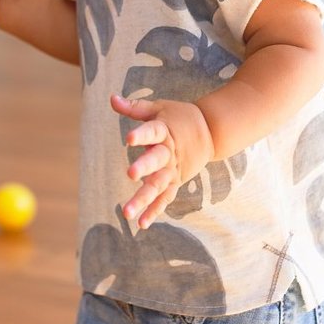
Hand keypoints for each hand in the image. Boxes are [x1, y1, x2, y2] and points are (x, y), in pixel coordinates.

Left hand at [110, 94, 214, 228]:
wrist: (212, 131)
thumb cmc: (180, 117)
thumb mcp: (159, 107)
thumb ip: (135, 107)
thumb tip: (111, 99)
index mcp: (165, 131)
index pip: (152, 131)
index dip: (141, 135)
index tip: (128, 139)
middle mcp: (169, 153)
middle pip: (157, 161)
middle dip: (144, 167)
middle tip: (130, 174)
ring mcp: (173, 169)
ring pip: (158, 186)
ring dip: (143, 199)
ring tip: (126, 213)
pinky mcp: (176, 181)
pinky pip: (165, 198)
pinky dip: (154, 210)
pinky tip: (141, 224)